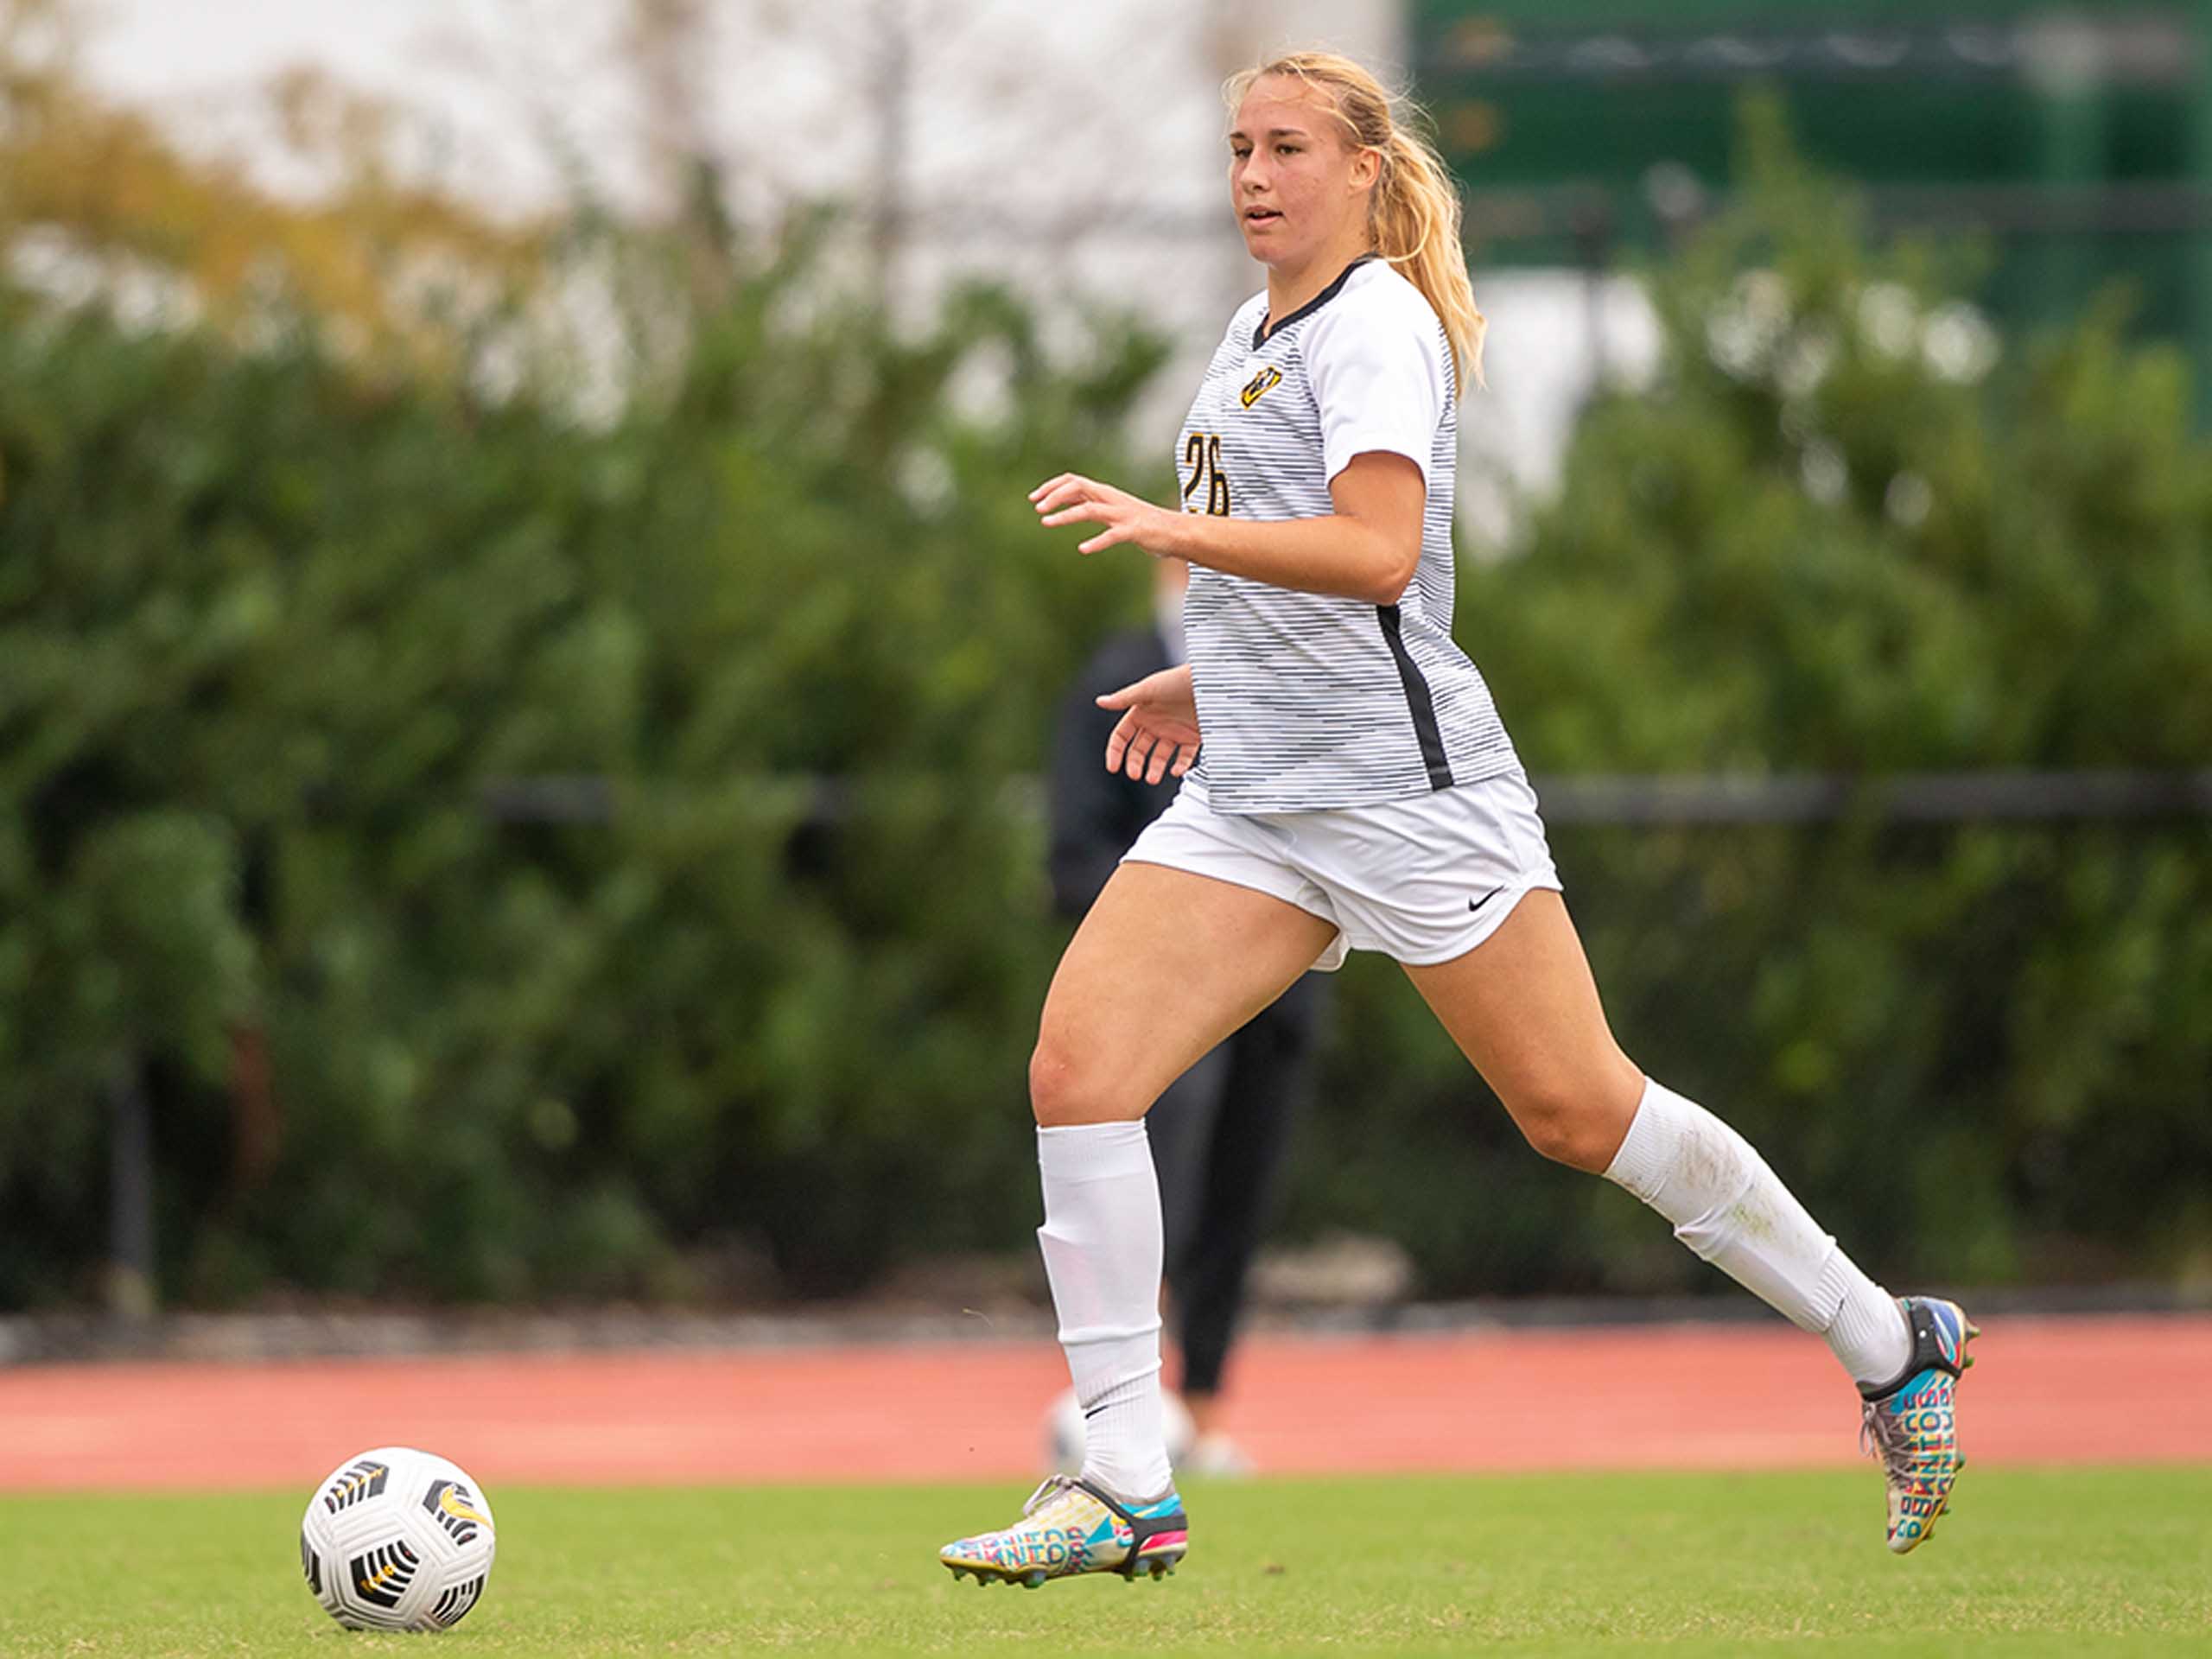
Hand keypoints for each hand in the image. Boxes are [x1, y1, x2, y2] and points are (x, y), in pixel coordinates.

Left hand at [1031, 472, 1170, 555]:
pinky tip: (1083, 549)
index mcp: (1106, 494)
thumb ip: (1094, 505)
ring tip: (1046, 522)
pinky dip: (1097, 541)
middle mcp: (1112, 499)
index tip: (1033, 498)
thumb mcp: (1114, 510)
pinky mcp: (1134, 531)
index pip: (1074, 481)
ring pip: (1089, 509)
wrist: (1176, 532)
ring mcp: (1123, 514)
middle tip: (1037, 508)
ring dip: (1065, 515)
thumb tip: (1069, 504)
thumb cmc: (1143, 523)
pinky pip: (1112, 535)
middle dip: (1055, 495)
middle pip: (1078, 487)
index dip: (1052, 487)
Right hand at [1096, 664, 1200, 783]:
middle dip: (1135, 764)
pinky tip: (1176, 770)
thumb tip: (1100, 702)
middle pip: (1139, 750)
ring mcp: (1175, 731)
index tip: (1113, 767)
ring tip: (1153, 779)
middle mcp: (1156, 723)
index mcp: (1141, 712)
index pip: (1122, 736)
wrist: (1211, 680)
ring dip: (1155, 769)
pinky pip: (1184, 756)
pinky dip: (1180, 766)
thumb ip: (1125, 698)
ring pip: (1160, 757)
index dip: (1115, 752)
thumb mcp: (1149, 689)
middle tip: (1136, 775)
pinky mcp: (1193, 737)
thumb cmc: (1179, 679)